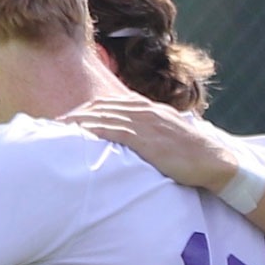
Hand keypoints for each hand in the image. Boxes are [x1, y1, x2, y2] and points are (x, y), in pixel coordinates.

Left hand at [58, 95, 239, 191]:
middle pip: (98, 108)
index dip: (82, 112)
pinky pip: (112, 130)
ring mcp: (145, 123)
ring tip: (53, 133)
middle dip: (73, 116)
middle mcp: (143, 111)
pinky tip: (75, 136)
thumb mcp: (164, 137)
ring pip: (101, 116)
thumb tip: (123, 145)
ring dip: (75, 123)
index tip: (63, 122)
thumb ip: (144, 135)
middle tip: (48, 127)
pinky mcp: (147, 139)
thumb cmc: (189, 154)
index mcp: (146, 109)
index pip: (105, 104)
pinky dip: (91, 130)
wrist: (216, 160)